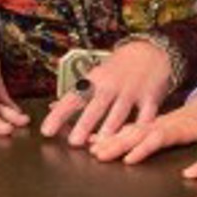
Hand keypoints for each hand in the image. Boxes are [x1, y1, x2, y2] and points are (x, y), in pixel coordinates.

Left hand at [41, 38, 177, 146]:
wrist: (149, 52)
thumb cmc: (117, 68)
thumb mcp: (95, 76)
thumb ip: (77, 93)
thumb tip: (52, 106)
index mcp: (94, 80)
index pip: (72, 98)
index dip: (59, 115)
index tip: (47, 130)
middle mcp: (111, 85)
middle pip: (96, 106)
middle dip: (84, 123)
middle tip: (73, 142)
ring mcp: (131, 91)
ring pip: (119, 112)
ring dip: (109, 128)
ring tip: (99, 145)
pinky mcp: (150, 97)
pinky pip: (145, 115)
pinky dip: (139, 127)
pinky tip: (132, 139)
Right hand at [87, 90, 196, 163]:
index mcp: (180, 125)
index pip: (158, 136)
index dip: (144, 147)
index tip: (128, 158)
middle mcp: (164, 122)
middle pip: (137, 133)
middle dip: (117, 143)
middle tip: (98, 154)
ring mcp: (156, 122)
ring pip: (129, 130)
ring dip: (110, 139)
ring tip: (92, 148)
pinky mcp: (153, 124)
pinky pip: (130, 128)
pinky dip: (113, 133)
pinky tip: (98, 139)